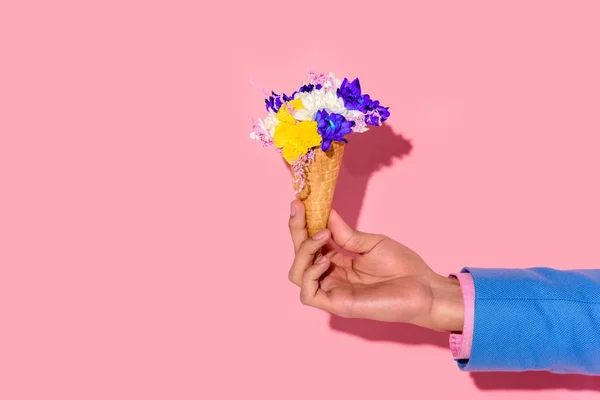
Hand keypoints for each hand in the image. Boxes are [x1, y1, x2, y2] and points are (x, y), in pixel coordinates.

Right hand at [288, 200, 462, 331]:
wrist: (424, 287)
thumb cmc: (403, 267)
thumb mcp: (371, 243)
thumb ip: (345, 234)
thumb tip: (326, 213)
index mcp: (337, 262)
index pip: (310, 244)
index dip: (301, 225)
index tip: (298, 203)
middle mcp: (331, 277)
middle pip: (298, 257)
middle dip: (296, 231)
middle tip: (299, 209)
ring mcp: (333, 292)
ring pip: (297, 274)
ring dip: (303, 252)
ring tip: (323, 236)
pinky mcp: (338, 305)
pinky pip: (308, 294)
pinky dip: (310, 274)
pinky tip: (325, 260)